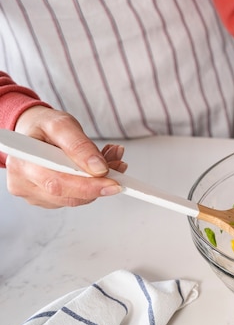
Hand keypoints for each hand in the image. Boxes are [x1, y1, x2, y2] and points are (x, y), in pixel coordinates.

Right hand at [5, 106, 126, 207]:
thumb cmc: (43, 127)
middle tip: (119, 165)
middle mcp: (23, 184)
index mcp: (23, 163)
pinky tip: (99, 168)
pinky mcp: (46, 200)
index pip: (58, 183)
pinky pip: (74, 198)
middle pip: (68, 196)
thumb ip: (79, 145)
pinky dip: (93, 185)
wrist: (32, 131)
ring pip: (75, 199)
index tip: (114, 182)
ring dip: (99, 182)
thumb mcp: (62, 124)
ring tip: (110, 158)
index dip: (88, 186)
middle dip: (99, 183)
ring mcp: (33, 195)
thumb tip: (99, 168)